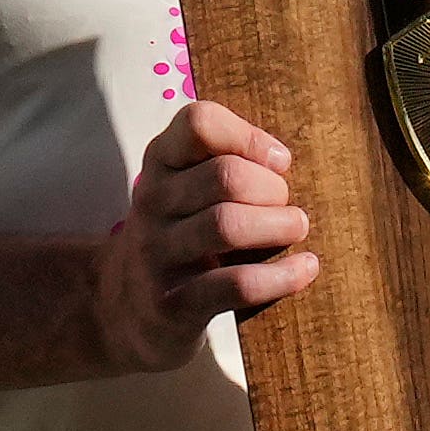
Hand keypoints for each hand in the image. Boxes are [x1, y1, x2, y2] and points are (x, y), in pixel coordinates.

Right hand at [94, 99, 310, 371]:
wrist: (125, 307)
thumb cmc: (179, 234)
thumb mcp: (185, 187)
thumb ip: (225, 161)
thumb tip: (280, 161)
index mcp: (160, 162)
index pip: (199, 123)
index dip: (249, 137)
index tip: (277, 162)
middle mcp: (152, 201)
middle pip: (226, 176)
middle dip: (272, 189)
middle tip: (285, 207)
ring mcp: (157, 254)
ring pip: (229, 226)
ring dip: (278, 226)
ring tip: (295, 229)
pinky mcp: (173, 303)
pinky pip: (238, 284)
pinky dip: (283, 276)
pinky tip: (304, 269)